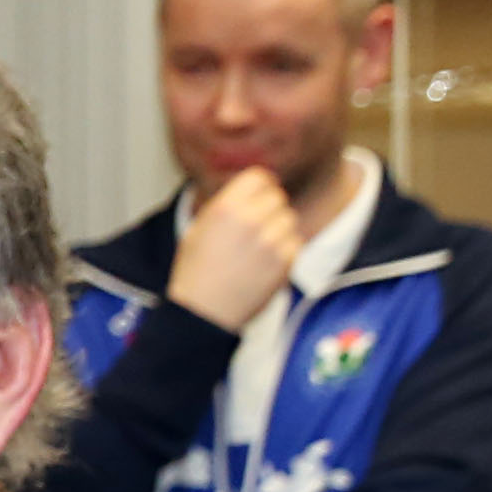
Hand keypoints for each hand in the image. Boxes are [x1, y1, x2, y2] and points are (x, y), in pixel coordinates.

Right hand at [169, 168, 310, 333]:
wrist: (202, 314)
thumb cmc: (196, 273)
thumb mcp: (199, 228)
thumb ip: (227, 203)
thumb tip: (254, 186)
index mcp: (225, 207)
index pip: (260, 177)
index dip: (259, 188)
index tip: (256, 200)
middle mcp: (250, 219)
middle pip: (277, 197)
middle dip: (268, 211)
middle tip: (253, 232)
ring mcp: (270, 240)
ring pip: (289, 220)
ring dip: (278, 231)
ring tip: (257, 251)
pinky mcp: (285, 260)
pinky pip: (295, 242)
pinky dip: (284, 251)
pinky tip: (264, 265)